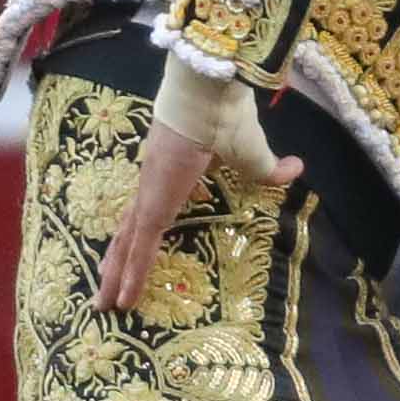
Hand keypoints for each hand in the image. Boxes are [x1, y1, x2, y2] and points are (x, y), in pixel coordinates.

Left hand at [90, 102, 293, 314]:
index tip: (138, 247)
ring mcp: (149, 195)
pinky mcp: (154, 205)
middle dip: (117, 262)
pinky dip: (132, 274)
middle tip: (105, 291)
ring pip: (127, 244)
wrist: (210, 94)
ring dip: (116, 276)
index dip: (142, 231)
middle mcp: (153, 185)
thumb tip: (296, 168)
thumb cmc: (228, 117)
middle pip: (129, 231)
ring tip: (103, 305)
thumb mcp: (253, 152)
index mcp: (170, 173)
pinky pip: (141, 247)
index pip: (151, 210)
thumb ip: (269, 168)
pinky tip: (123, 300)